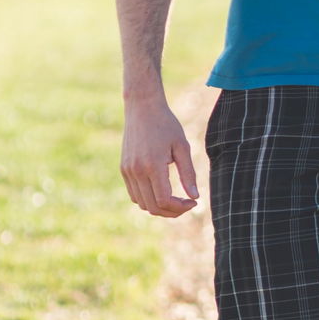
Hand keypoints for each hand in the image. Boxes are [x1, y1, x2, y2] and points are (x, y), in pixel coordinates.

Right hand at [121, 97, 198, 216]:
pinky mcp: (123, 169)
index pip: (164, 200)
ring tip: (176, 200)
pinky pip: (134, 194)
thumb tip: (195, 196)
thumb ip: (188, 173)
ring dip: (159, 207)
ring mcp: (127, 171)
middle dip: (172, 211)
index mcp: (152, 165)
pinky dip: (148, 199)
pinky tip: (162, 191)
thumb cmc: (166, 124)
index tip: (194, 202)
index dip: (180, 207)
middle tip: (187, 205)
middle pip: (152, 206)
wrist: (142, 107)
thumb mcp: (182, 146)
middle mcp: (136, 171)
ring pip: (142, 203)